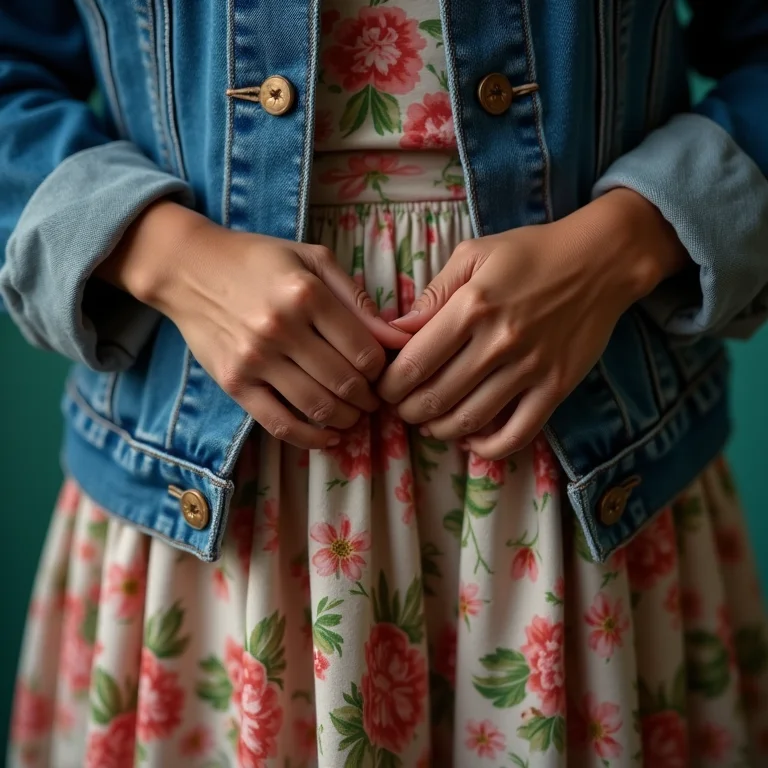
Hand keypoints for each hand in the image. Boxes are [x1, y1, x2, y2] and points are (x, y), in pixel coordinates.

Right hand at [98, 201, 409, 448]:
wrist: (190, 269)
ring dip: (348, 419)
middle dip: (370, 398)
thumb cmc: (260, 260)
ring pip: (319, 407)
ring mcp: (254, 360)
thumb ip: (358, 299)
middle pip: (346, 383)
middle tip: (373, 397)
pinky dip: (312, 439)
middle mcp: (280, 328)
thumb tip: (400, 339)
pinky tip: (330, 438)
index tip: (382, 371)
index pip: (365, 352)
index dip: (383, 369)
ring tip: (355, 414)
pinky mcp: (234, 384)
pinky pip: (280, 425)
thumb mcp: (314, 260)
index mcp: (306, 294)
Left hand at [377, 189, 687, 458]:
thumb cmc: (530, 253)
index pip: (415, 363)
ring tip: (428, 423)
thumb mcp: (474, 254)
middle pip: (435, 398)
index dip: (390, 385)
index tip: (384, 388)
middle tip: (401, 408)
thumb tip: (395, 331)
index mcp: (471, 307)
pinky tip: (471, 439)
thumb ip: (432, 294)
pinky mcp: (556, 388)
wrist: (601, 260)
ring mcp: (530, 369)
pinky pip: (517, 435)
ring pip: (469, 421)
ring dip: (438, 430)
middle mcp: (498, 343)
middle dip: (407, 411)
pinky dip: (487, 448)